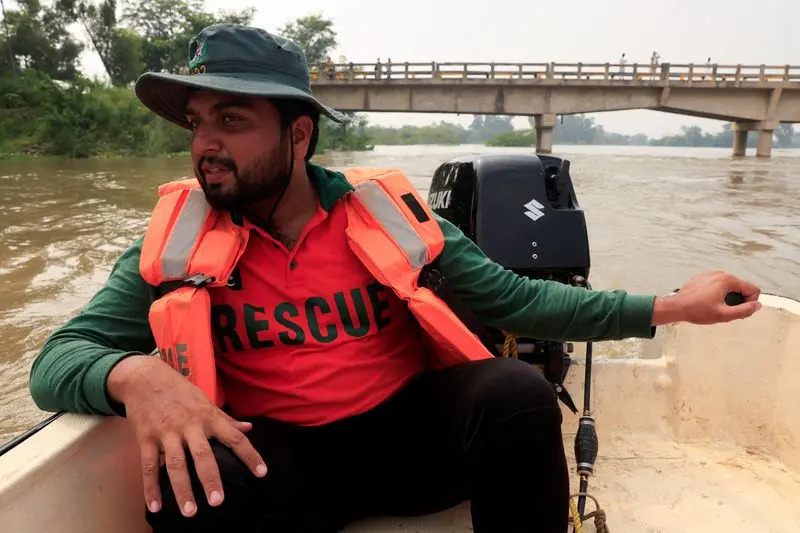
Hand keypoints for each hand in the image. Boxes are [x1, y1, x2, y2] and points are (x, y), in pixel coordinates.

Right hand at [107, 356, 266, 516]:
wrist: (145, 377)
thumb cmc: (180, 391)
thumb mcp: (206, 402)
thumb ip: (226, 419)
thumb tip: (249, 428)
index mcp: (208, 417)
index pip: (234, 437)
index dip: (249, 454)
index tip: (261, 473)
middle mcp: (190, 425)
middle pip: (203, 454)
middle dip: (210, 478)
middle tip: (218, 502)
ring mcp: (167, 432)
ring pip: (175, 464)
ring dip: (182, 489)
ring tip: (190, 511)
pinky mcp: (146, 437)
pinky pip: (148, 466)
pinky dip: (151, 488)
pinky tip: (155, 507)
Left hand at [653, 270, 761, 325]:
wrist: (676, 307)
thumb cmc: (697, 310)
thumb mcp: (724, 315)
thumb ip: (744, 310)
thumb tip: (757, 305)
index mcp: (727, 280)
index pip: (753, 289)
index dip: (750, 303)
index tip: (738, 311)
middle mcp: (720, 273)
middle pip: (741, 287)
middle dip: (738, 300)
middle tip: (726, 311)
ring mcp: (711, 274)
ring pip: (730, 286)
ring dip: (728, 297)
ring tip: (716, 307)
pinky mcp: (703, 277)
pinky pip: (719, 285)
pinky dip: (718, 293)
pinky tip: (708, 302)